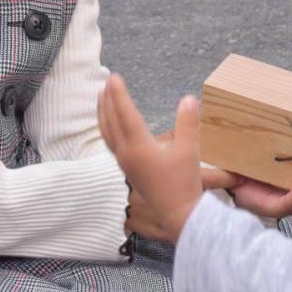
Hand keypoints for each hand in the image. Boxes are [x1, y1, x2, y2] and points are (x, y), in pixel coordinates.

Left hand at [98, 74, 202, 242]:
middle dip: (108, 99)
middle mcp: (126, 153)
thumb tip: (188, 98)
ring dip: (103, 112)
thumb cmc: (184, 183)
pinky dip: (107, 126)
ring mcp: (124, 162)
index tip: (114, 77)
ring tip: (101, 96)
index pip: (125, 113)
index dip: (119, 93)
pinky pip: (110, 142)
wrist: (177, 214)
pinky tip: (110, 123)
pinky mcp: (127, 169)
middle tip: (107, 80)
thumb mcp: (190, 150)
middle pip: (111, 120)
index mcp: (139, 147)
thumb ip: (188, 123)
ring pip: (107, 132)